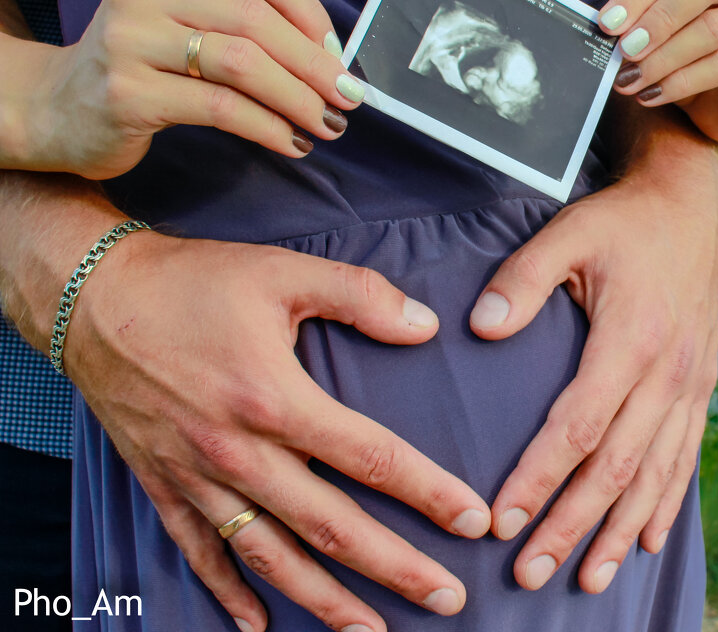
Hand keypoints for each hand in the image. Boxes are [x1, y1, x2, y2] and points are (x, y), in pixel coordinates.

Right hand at [20, 0, 363, 178]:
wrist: (53, 111)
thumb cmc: (140, 70)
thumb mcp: (181, 24)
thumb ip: (239, 23)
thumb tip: (328, 55)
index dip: (308, 9)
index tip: (336, 51)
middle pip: (256, 19)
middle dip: (314, 63)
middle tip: (348, 97)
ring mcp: (130, 41)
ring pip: (242, 62)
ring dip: (298, 98)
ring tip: (327, 125)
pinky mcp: (129, 94)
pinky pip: (221, 107)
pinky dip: (268, 127)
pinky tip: (291, 143)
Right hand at [65, 232, 490, 631]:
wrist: (93, 299)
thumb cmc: (193, 282)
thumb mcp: (284, 272)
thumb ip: (361, 295)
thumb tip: (425, 326)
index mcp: (275, 399)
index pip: (370, 459)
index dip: (428, 493)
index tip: (473, 521)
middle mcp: (238, 452)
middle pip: (331, 527)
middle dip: (395, 568)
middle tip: (448, 598)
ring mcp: (198, 477)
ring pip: (271, 557)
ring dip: (326, 601)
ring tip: (373, 630)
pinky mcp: (164, 486)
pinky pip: (201, 554)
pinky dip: (229, 594)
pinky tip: (257, 627)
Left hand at [468, 145, 717, 592]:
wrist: (693, 206)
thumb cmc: (623, 222)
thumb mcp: (569, 233)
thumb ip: (523, 279)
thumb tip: (482, 327)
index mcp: (630, 339)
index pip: (577, 427)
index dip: (539, 478)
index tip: (501, 520)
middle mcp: (667, 373)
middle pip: (615, 468)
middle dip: (571, 526)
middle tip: (530, 574)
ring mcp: (691, 384)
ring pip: (654, 476)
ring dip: (619, 532)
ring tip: (589, 579)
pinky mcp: (702, 386)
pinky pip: (685, 458)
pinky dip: (665, 505)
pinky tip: (646, 542)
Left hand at [599, 0, 717, 145]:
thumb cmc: (691, 58)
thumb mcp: (665, 32)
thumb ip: (643, 19)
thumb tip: (606, 24)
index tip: (607, 23)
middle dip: (660, 16)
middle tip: (626, 48)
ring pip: (713, 29)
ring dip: (664, 57)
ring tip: (632, 79)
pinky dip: (683, 81)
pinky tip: (654, 95)